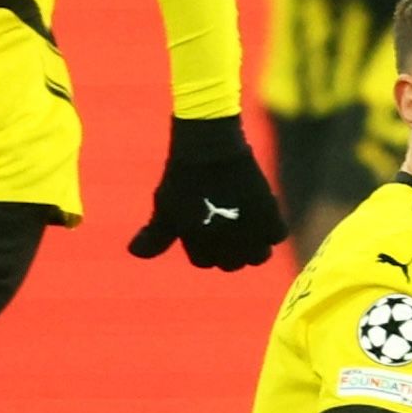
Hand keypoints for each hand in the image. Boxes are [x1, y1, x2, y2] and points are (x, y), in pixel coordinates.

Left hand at [129, 115, 285, 268]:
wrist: (210, 148)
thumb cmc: (184, 177)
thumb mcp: (164, 207)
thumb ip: (154, 236)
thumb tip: (134, 252)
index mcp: (197, 242)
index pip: (204, 262)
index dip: (204, 249)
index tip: (207, 233)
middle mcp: (224, 241)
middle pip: (232, 264)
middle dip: (229, 253)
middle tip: (229, 233)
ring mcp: (248, 228)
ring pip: (258, 256)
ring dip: (253, 249)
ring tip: (248, 232)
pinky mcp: (268, 212)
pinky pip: (277, 235)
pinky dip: (271, 231)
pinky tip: (262, 220)